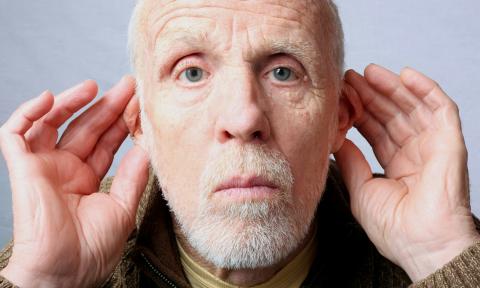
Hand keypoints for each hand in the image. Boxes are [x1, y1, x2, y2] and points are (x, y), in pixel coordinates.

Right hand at [0, 77, 148, 286]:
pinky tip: (49, 99)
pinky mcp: (22, 169)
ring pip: (53, 123)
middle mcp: (66, 170)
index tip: (139, 103)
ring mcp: (43, 167)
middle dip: (105, 106)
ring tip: (93, 86)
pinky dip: (28, 114)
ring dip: (70, 102)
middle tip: (127, 86)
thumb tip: (147, 147)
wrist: (65, 273)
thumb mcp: (123, 207)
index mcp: (88, 179)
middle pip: (86, 128)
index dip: (121, 122)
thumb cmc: (93, 249)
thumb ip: (133, 175)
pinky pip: (16, 134)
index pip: (106, 142)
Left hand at [334, 64, 479, 281]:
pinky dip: (426, 89)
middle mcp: (415, 153)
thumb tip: (337, 140)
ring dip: (393, 87)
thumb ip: (352, 162)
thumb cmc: (395, 228)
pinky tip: (406, 74)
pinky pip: (441, 108)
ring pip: (413, 106)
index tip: (342, 96)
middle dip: (371, 94)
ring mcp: (433, 146)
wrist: (422, 245)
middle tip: (350, 77)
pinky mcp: (450, 142)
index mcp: (396, 165)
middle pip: (392, 114)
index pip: (376, 130)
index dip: (360, 111)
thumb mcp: (362, 190)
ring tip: (370, 71)